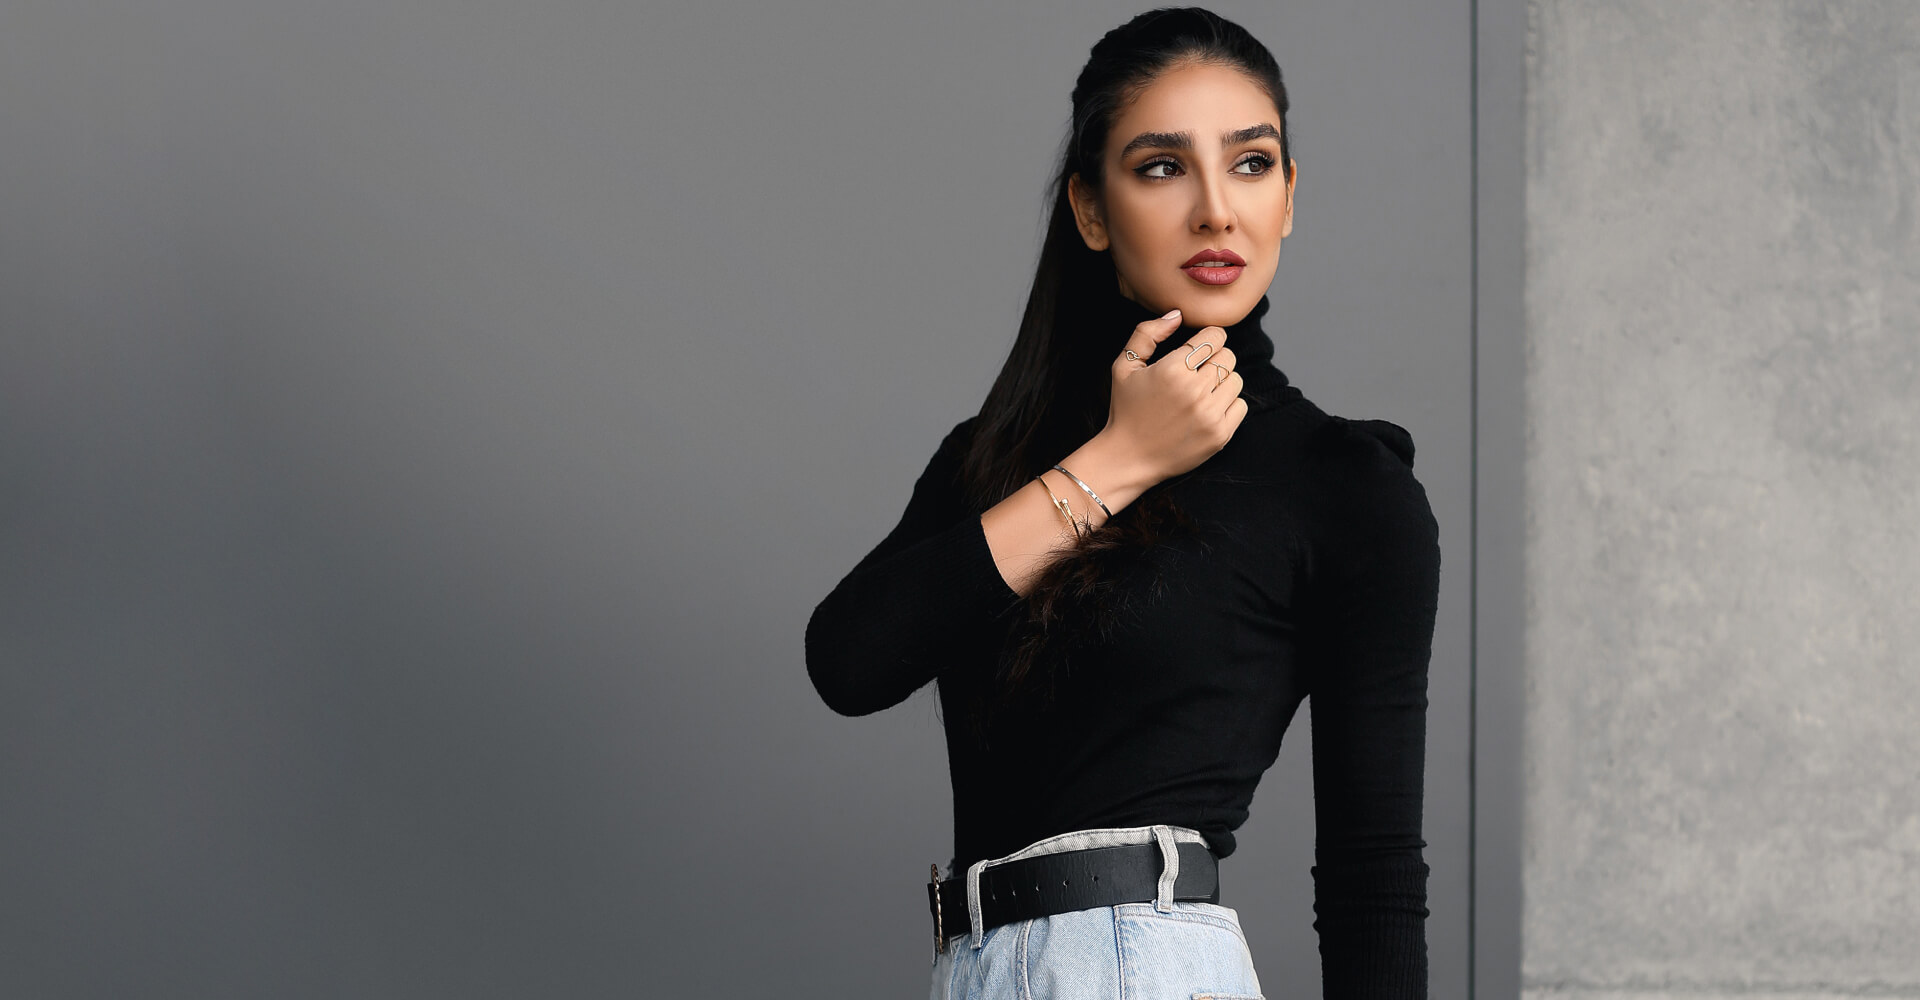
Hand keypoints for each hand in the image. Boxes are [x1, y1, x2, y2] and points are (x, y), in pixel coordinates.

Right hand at [1103, 309, 1247, 481]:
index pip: (1214, 337)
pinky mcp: (1220, 435)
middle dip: (1214, 359)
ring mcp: (1209, 415)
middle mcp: (1194, 391)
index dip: (1209, 338)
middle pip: (1228, 356)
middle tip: (1197, 371)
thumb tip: (1178, 315)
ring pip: (1236, 379)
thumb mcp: (1124, 366)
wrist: (1128, 458)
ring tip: (1201, 391)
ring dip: (1222, 381)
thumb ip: (1148, 333)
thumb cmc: (1126, 409)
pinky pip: (1240, 405)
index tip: (1200, 347)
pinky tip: (1207, 409)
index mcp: (1172, 369)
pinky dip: (1228, 405)